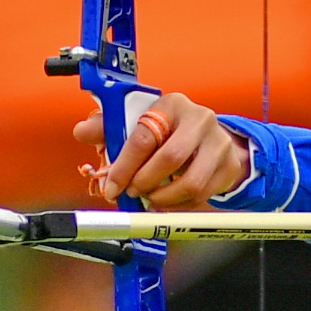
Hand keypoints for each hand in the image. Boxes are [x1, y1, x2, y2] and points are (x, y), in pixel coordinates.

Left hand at [71, 91, 251, 208]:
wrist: (208, 137)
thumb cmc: (166, 130)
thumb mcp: (137, 123)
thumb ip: (108, 127)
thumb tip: (80, 131)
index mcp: (172, 104)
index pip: (144, 137)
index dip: (124, 166)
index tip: (112, 187)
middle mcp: (200, 119)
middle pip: (170, 159)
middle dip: (145, 182)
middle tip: (133, 192)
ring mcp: (220, 142)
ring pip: (191, 183)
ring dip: (164, 198)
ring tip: (151, 198)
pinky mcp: (230, 165)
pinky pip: (203, 195)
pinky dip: (181, 205)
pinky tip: (169, 200)